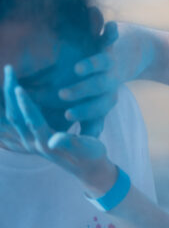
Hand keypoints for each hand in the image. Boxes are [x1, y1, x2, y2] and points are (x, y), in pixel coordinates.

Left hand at [3, 65, 117, 194]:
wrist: (88, 168)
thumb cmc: (91, 154)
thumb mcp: (86, 147)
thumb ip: (69, 141)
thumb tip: (54, 140)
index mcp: (47, 142)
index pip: (31, 120)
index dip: (25, 104)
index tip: (18, 86)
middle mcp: (32, 142)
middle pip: (14, 117)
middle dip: (9, 94)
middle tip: (9, 70)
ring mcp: (28, 142)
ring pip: (7, 121)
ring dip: (2, 101)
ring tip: (3, 80)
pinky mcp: (28, 139)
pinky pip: (7, 126)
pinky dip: (3, 112)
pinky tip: (2, 100)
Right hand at [60, 21, 151, 136]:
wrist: (132, 55)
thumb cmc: (105, 86)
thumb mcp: (97, 106)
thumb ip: (89, 122)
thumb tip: (79, 145)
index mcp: (107, 93)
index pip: (99, 106)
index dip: (85, 111)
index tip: (67, 114)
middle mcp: (109, 77)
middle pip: (99, 86)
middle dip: (82, 91)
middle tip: (63, 96)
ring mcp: (108, 59)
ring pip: (101, 62)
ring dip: (91, 65)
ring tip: (79, 69)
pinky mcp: (107, 42)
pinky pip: (108, 34)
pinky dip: (108, 29)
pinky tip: (108, 23)